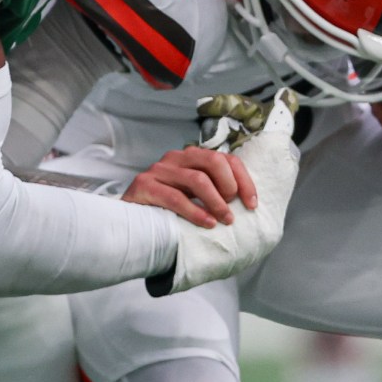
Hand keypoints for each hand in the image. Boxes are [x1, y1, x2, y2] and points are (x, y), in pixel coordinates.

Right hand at [125, 145, 255, 226]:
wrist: (129, 223)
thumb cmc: (167, 211)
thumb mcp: (194, 197)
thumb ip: (214, 191)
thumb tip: (248, 203)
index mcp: (191, 157)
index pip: (226, 159)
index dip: (244, 180)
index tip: (252, 204)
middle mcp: (176, 158)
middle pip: (213, 161)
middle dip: (230, 186)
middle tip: (233, 210)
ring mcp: (159, 170)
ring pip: (197, 179)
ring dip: (215, 202)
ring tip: (224, 220)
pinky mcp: (144, 185)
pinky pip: (175, 198)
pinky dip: (195, 212)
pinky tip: (206, 223)